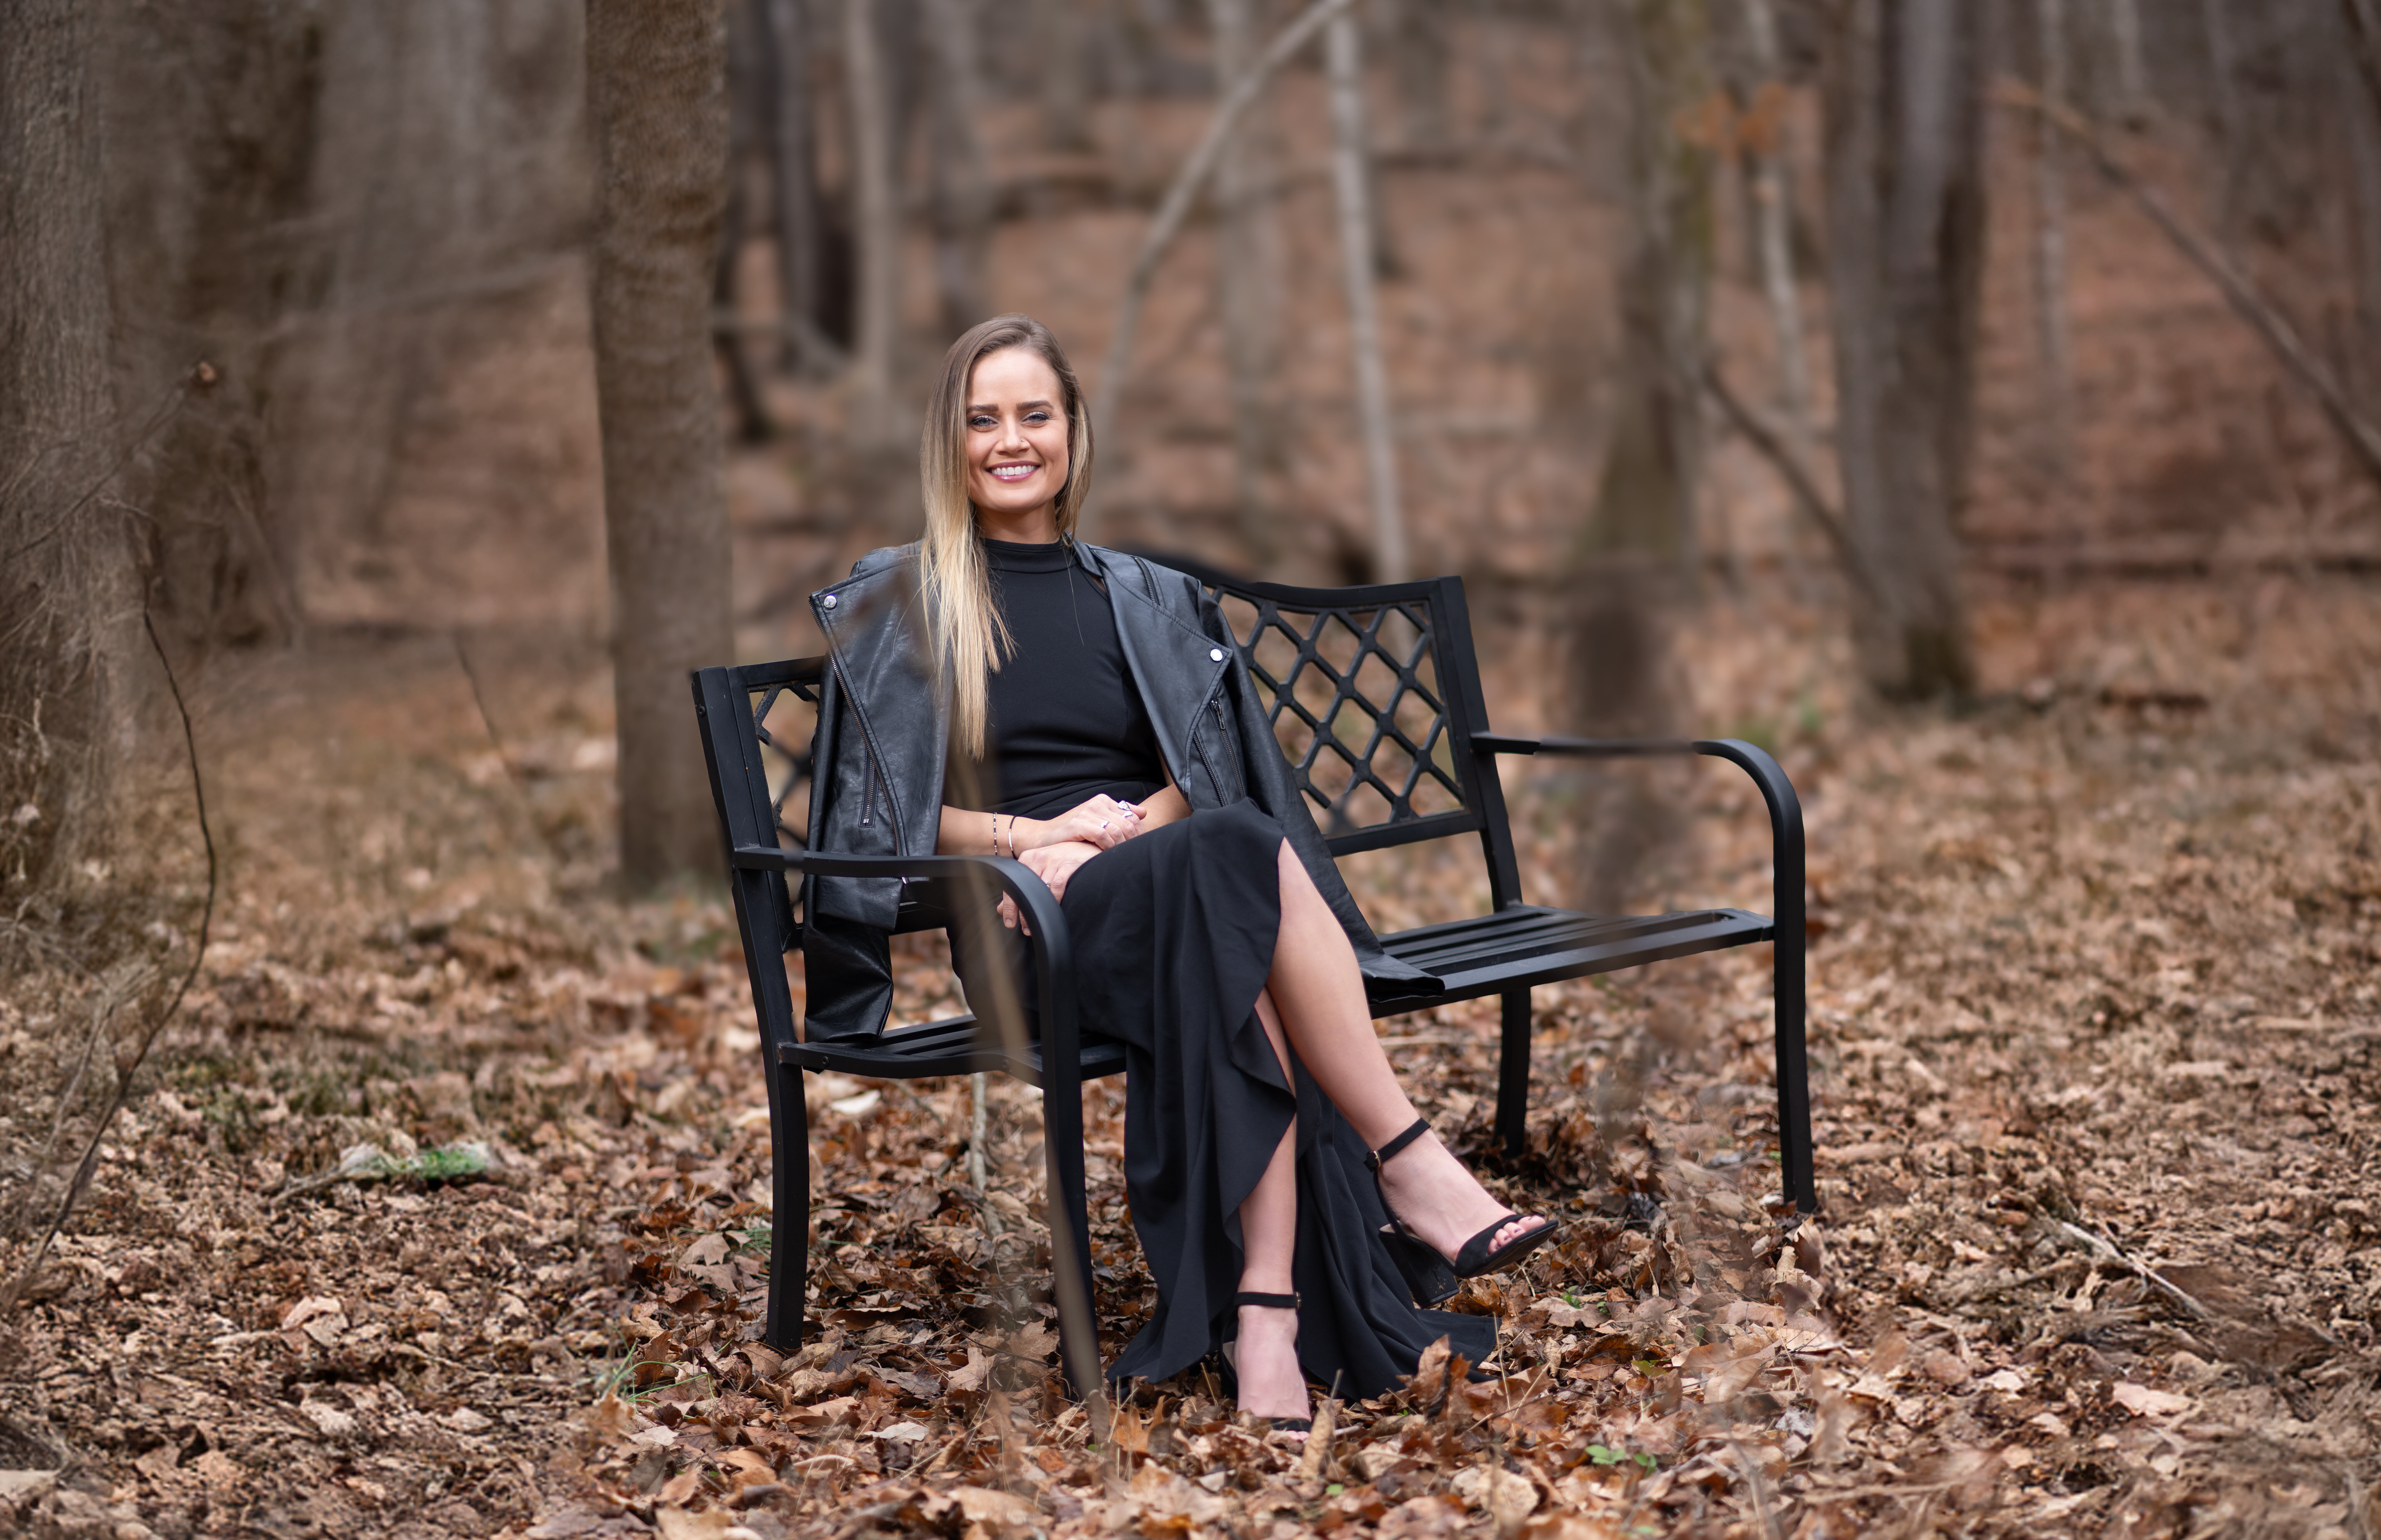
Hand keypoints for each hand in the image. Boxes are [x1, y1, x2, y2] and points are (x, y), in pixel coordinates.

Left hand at [997, 841, 1100, 932]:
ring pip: (1040, 890)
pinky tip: (1053, 911)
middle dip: (1023, 911)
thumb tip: (1001, 908)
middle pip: (1025, 889)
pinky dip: (1053, 900)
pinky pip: (1056, 886)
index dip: (1009, 905)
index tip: (1009, 922)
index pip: (1014, 884)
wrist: (1087, 846)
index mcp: (1028, 858)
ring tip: (1036, 926)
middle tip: (1024, 929)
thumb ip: (1021, 888)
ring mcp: (1053, 860)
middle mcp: (1038, 857)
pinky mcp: (1068, 864)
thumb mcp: (1040, 869)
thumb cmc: (1062, 860)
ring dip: (1038, 910)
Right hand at [1019, 793, 1144, 853]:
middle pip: (1128, 824)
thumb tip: (1143, 812)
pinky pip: (1102, 834)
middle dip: (1131, 842)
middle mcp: (1097, 804)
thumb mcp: (1098, 821)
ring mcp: (1087, 813)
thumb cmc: (1074, 833)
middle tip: (1129, 856)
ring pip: (1117, 830)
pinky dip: (1107, 846)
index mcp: (1104, 801)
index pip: (1133, 817)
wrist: (1045, 838)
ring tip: (1117, 857)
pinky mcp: (1078, 824)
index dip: (1138, 834)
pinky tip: (1104, 854)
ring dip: (1120, 847)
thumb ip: (1119, 815)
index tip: (1136, 848)